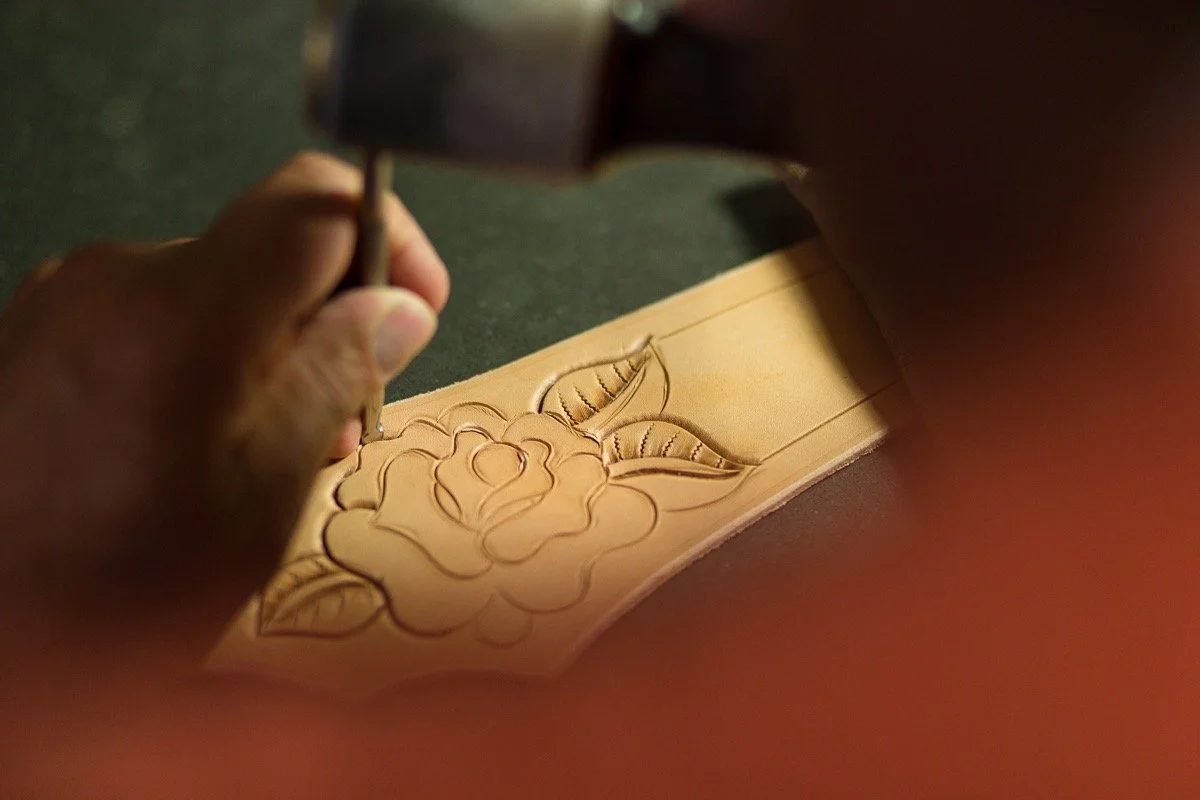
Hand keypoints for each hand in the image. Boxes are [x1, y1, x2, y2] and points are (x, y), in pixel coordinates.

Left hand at [0, 152, 447, 657]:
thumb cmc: (111, 591)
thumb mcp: (266, 488)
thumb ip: (339, 375)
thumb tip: (398, 308)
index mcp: (188, 311)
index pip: (317, 201)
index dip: (390, 240)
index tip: (412, 305)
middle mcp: (117, 281)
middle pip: (266, 253)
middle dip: (328, 322)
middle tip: (345, 415)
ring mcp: (65, 305)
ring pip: (213, 294)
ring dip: (266, 354)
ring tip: (272, 453)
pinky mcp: (35, 337)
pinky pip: (152, 321)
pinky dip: (202, 366)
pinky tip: (198, 451)